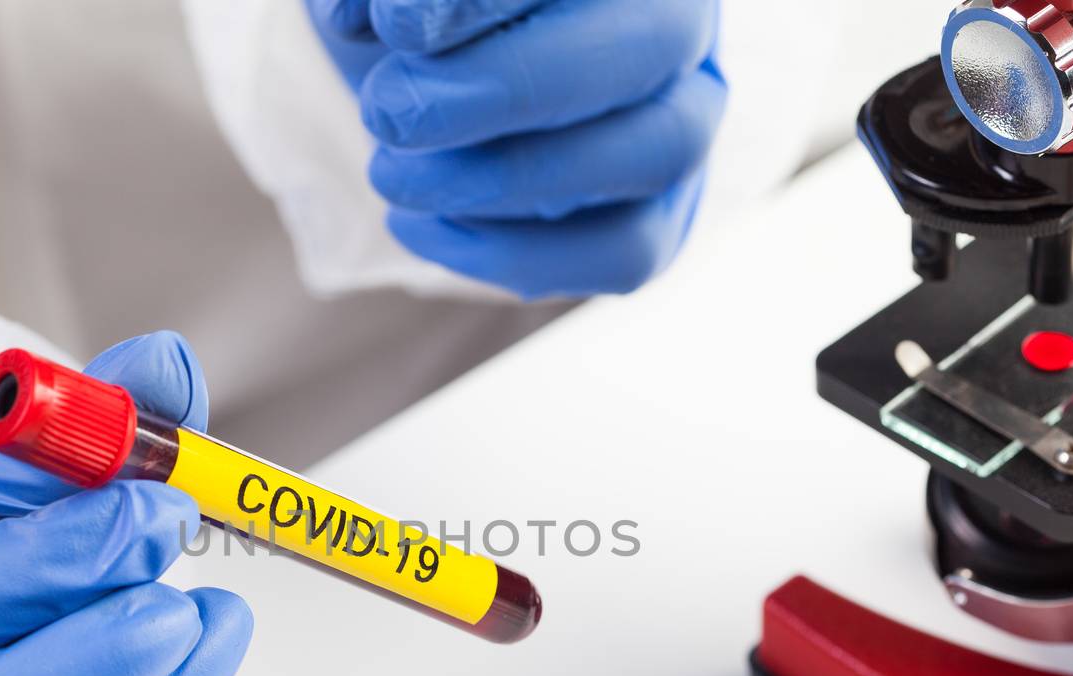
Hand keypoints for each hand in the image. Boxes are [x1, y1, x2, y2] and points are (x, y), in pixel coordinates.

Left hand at [307, 0, 725, 299]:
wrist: (435, 73)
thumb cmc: (420, 7)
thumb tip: (386, 17)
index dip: (483, 2)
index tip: (393, 24)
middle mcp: (680, 20)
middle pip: (651, 46)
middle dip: (509, 88)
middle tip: (390, 112)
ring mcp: (686, 118)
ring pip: (661, 152)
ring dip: (513, 179)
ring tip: (390, 175)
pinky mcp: (662, 212)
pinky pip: (628, 251)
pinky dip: (518, 253)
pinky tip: (417, 226)